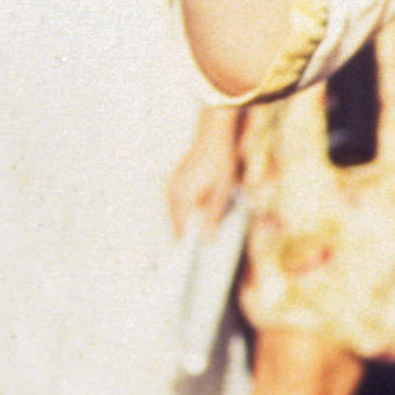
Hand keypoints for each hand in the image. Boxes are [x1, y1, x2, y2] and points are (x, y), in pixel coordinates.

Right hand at [165, 107, 240, 236]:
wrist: (215, 133)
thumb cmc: (221, 161)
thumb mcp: (223, 191)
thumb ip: (213, 216)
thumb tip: (205, 240)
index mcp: (181, 198)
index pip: (180, 230)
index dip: (186, 244)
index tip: (190, 260)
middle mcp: (172, 192)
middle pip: (176, 221)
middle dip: (186, 233)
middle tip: (197, 247)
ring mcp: (171, 184)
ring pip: (176, 211)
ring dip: (186, 220)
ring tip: (198, 232)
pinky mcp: (174, 179)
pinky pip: (178, 200)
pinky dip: (186, 208)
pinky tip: (196, 211)